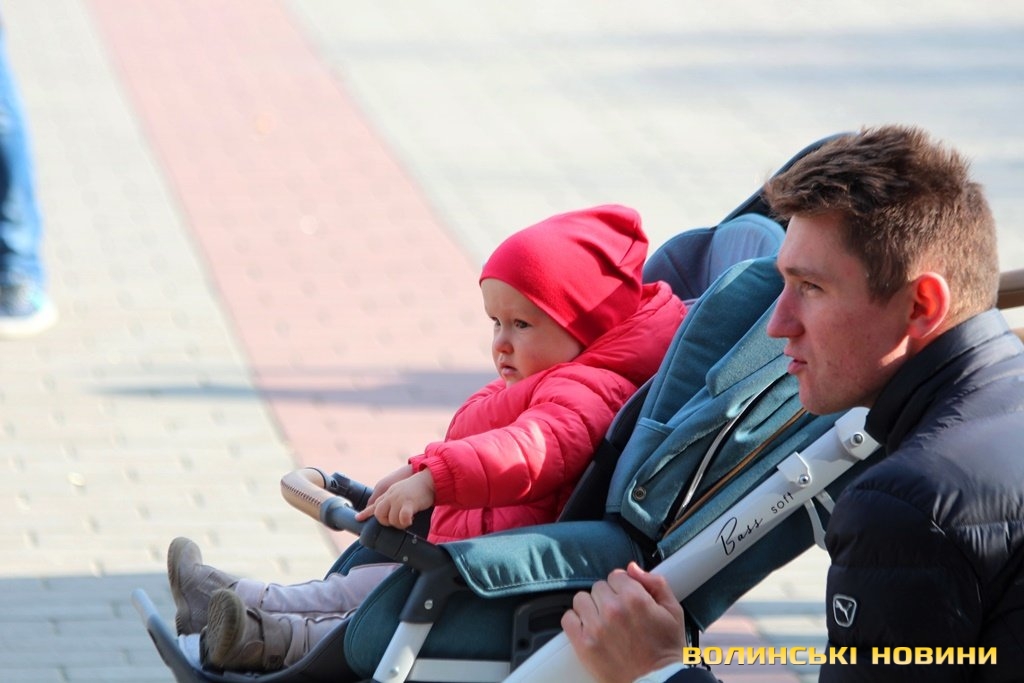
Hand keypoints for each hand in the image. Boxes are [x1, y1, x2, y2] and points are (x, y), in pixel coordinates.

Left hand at [355, 467, 434, 528]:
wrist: (430, 480)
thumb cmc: (418, 488)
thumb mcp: (401, 492)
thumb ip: (393, 500)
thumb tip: (390, 512)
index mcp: (389, 493)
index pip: (374, 504)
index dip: (366, 513)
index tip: (358, 519)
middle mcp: (391, 496)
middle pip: (379, 514)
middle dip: (386, 521)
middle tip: (397, 521)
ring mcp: (399, 499)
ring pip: (391, 519)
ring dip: (399, 524)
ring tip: (408, 520)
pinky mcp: (409, 503)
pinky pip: (403, 517)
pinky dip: (405, 521)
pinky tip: (410, 520)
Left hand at [562, 562, 685, 682]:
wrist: (657, 682)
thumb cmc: (666, 650)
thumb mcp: (673, 611)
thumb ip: (655, 583)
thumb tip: (632, 568)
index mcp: (635, 598)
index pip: (616, 575)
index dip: (622, 586)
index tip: (626, 599)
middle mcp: (613, 610)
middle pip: (598, 587)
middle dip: (608, 597)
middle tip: (618, 614)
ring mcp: (596, 627)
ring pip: (581, 600)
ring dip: (590, 608)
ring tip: (603, 622)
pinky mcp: (583, 644)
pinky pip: (568, 619)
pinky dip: (576, 621)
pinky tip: (588, 629)